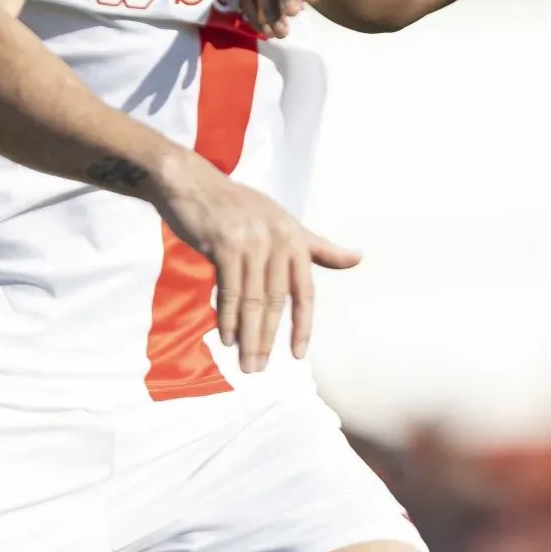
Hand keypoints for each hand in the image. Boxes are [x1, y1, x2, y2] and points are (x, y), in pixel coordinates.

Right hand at [149, 152, 360, 371]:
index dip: (302, 325)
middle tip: (259, 368)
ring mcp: (251, 242)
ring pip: (252, 300)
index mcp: (295, 237)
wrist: (192, 183)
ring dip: (248, 336)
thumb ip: (316, 246)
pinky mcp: (224, 245)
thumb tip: (358, 258)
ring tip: (246, 363)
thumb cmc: (238, 207)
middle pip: (276, 301)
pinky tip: (227, 338)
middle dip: (267, 338)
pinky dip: (227, 318)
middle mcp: (278, 239)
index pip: (305, 290)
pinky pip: (228, 291)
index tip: (298, 354)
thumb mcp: (282, 223)